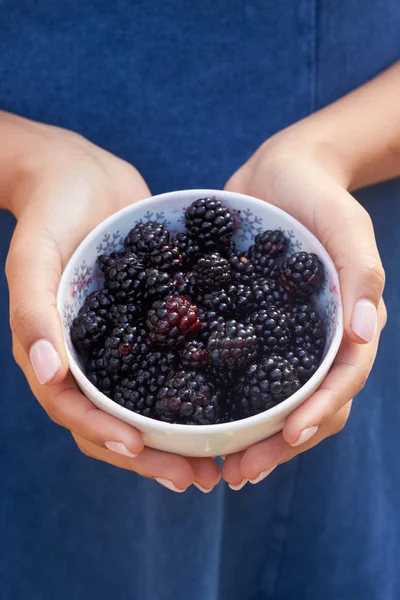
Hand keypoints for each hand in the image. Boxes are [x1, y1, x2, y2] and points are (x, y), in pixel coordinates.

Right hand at [5, 115, 219, 492]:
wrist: (80, 173)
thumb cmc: (51, 209)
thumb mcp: (33, 253)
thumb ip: (33, 310)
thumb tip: (46, 372)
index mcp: (55, 349)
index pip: (75, 409)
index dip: (106, 436)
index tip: (145, 452)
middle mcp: (88, 355)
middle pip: (116, 418)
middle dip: (153, 454)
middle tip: (200, 477)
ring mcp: (121, 340)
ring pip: (148, 400)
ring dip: (179, 435)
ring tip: (220, 458)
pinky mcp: (148, 321)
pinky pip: (172, 361)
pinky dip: (196, 386)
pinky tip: (231, 398)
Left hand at [222, 129, 385, 487]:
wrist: (281, 170)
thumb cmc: (320, 194)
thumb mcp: (346, 225)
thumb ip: (360, 275)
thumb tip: (366, 333)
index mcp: (344, 325)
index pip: (340, 382)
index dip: (317, 413)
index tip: (286, 436)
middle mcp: (313, 340)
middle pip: (305, 404)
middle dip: (278, 443)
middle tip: (239, 471)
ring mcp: (279, 337)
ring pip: (271, 399)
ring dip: (251, 435)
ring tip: (219, 463)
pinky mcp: (247, 325)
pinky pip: (238, 370)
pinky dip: (223, 399)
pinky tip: (195, 418)